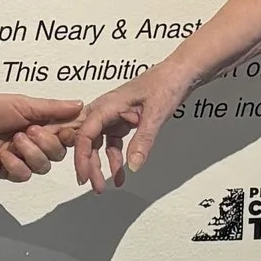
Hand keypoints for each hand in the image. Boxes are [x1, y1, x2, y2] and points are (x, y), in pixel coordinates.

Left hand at [0, 94, 80, 182]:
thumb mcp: (25, 104)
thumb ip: (53, 109)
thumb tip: (79, 106)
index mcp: (40, 125)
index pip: (65, 135)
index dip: (68, 136)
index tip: (65, 130)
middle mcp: (34, 143)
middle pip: (58, 154)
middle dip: (47, 143)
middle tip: (30, 130)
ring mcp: (22, 158)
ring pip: (43, 167)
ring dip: (32, 153)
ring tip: (15, 140)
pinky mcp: (9, 171)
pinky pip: (24, 175)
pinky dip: (17, 164)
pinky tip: (5, 155)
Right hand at [71, 59, 191, 190]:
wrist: (179, 74)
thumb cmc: (166, 84)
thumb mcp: (155, 114)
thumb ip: (143, 141)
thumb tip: (133, 166)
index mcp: (107, 105)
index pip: (85, 134)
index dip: (81, 156)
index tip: (84, 175)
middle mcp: (105, 110)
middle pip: (86, 140)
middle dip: (85, 164)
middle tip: (91, 185)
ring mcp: (112, 116)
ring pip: (97, 144)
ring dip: (98, 165)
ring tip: (102, 186)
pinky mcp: (122, 121)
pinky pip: (112, 144)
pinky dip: (114, 160)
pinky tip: (121, 175)